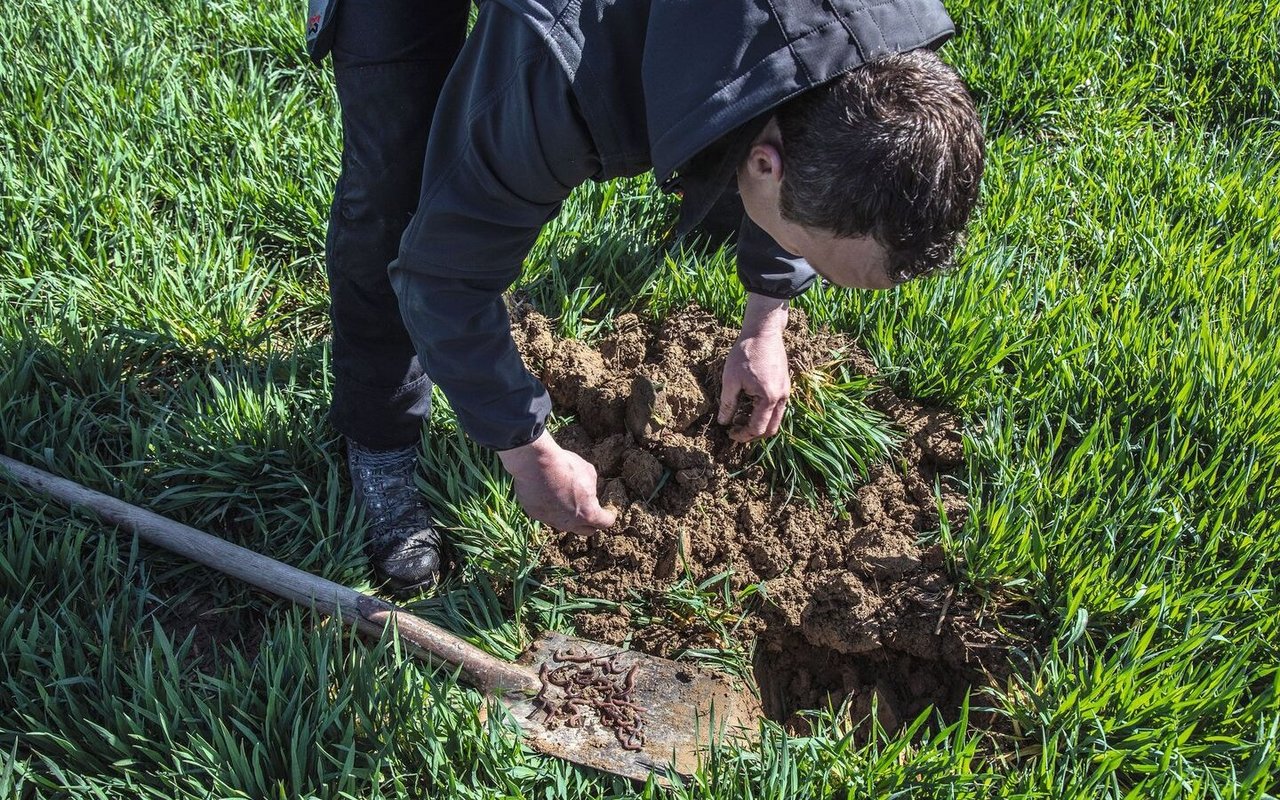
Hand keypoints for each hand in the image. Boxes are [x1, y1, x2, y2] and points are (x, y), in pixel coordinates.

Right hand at [498, 431, 616, 533]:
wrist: (535, 463)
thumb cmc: (565, 466)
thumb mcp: (588, 472)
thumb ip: (591, 487)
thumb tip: (588, 491)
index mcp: (588, 513)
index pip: (605, 522)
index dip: (609, 516)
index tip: (610, 512)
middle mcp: (570, 523)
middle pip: (586, 530)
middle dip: (592, 522)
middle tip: (592, 510)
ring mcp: (552, 521)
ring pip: (565, 524)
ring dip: (570, 516)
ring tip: (568, 500)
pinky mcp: (536, 515)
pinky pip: (548, 516)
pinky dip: (552, 508)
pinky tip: (549, 494)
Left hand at [718, 293, 790, 442]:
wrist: (764, 331)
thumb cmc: (746, 352)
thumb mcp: (731, 379)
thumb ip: (728, 404)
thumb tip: (724, 422)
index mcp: (769, 398)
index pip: (757, 428)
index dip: (742, 435)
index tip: (729, 434)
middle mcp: (782, 398)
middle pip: (771, 429)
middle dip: (754, 435)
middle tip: (737, 431)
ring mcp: (786, 392)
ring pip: (776, 419)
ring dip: (760, 424)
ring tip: (741, 419)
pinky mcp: (785, 385)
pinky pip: (778, 408)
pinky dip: (765, 413)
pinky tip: (750, 405)